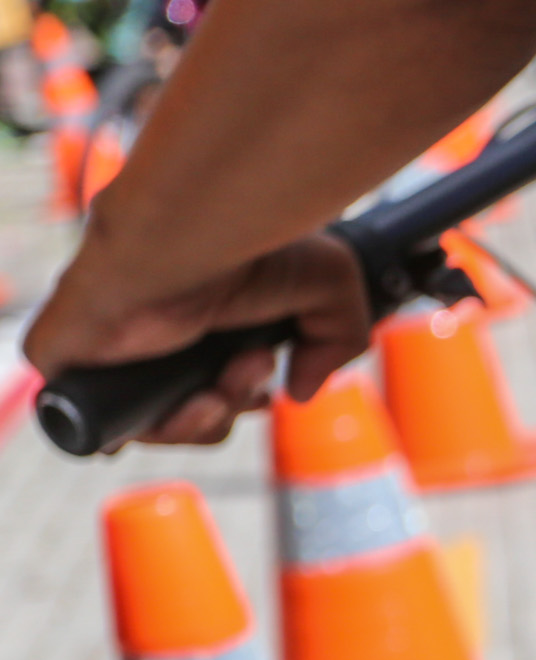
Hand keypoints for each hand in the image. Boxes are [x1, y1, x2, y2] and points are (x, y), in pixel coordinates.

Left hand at [24, 231, 369, 446]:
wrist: (191, 231)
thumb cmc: (254, 244)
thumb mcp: (332, 289)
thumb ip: (339, 344)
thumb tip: (300, 392)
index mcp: (202, 319)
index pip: (215, 381)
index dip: (243, 398)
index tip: (267, 385)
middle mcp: (154, 335)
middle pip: (190, 412)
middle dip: (230, 407)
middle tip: (248, 371)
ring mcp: (111, 350)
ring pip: (155, 426)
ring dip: (202, 423)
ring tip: (220, 386)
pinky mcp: (71, 362)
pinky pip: (101, 426)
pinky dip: (146, 429)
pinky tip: (179, 405)